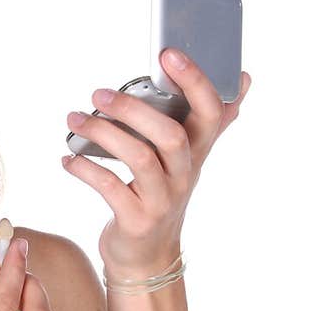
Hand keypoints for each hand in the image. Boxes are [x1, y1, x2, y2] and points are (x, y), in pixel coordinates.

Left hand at [62, 49, 251, 278]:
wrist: (147, 256)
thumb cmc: (161, 195)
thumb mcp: (188, 160)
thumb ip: (208, 122)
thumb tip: (242, 79)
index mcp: (198, 151)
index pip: (211, 111)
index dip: (195, 81)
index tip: (169, 53)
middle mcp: (185, 174)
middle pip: (172, 134)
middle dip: (134, 109)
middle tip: (99, 93)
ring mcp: (163, 199)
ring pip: (140, 158)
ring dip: (102, 134)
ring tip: (74, 119)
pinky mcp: (137, 220)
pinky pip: (111, 188)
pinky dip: (85, 169)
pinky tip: (68, 158)